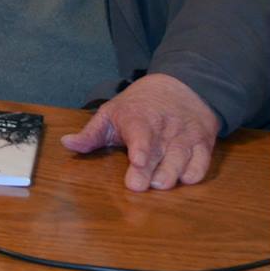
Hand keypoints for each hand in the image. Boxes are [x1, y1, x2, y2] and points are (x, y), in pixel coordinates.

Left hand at [61, 73, 219, 191]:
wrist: (184, 86)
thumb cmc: (141, 104)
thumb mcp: (112, 112)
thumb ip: (91, 133)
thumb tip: (66, 144)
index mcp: (139, 119)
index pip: (141, 134)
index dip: (141, 149)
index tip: (137, 161)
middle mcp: (165, 128)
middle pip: (161, 153)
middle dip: (153, 171)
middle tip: (143, 185)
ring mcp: (185, 136)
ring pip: (183, 159)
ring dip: (173, 174)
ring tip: (161, 184)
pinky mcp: (203, 144)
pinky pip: (202, 163)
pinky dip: (194, 173)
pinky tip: (183, 178)